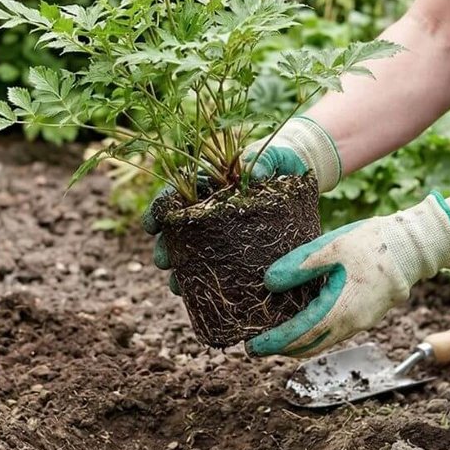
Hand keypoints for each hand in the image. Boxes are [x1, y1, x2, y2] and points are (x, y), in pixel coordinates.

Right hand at [140, 116, 341, 292]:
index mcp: (208, 183)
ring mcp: (222, 231)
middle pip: (177, 230)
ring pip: (191, 252)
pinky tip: (196, 294)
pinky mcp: (238, 248)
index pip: (174, 195)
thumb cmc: (279, 159)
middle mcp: (209, 209)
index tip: (151, 225)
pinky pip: (216, 265)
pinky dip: (203, 280)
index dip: (158, 210)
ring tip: (177, 286)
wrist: (298, 172)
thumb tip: (256, 173)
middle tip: (163, 261)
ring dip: (180, 270)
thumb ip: (264, 158)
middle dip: (165, 247)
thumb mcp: (272, 154)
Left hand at [246, 193, 449, 357]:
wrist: (412, 246)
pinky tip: (305, 323)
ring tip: (277, 337)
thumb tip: (269, 282)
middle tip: (258, 346)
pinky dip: (316, 333)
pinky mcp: (367, 315)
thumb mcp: (330, 248)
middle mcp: (351, 324)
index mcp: (340, 310)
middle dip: (283, 348)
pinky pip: (336, 332)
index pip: (300, 334)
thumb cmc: (372, 244)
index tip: (252, 347)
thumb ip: (298, 266)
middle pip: (310, 345)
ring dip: (299, 342)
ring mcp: (361, 322)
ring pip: (324, 341)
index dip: (274, 342)